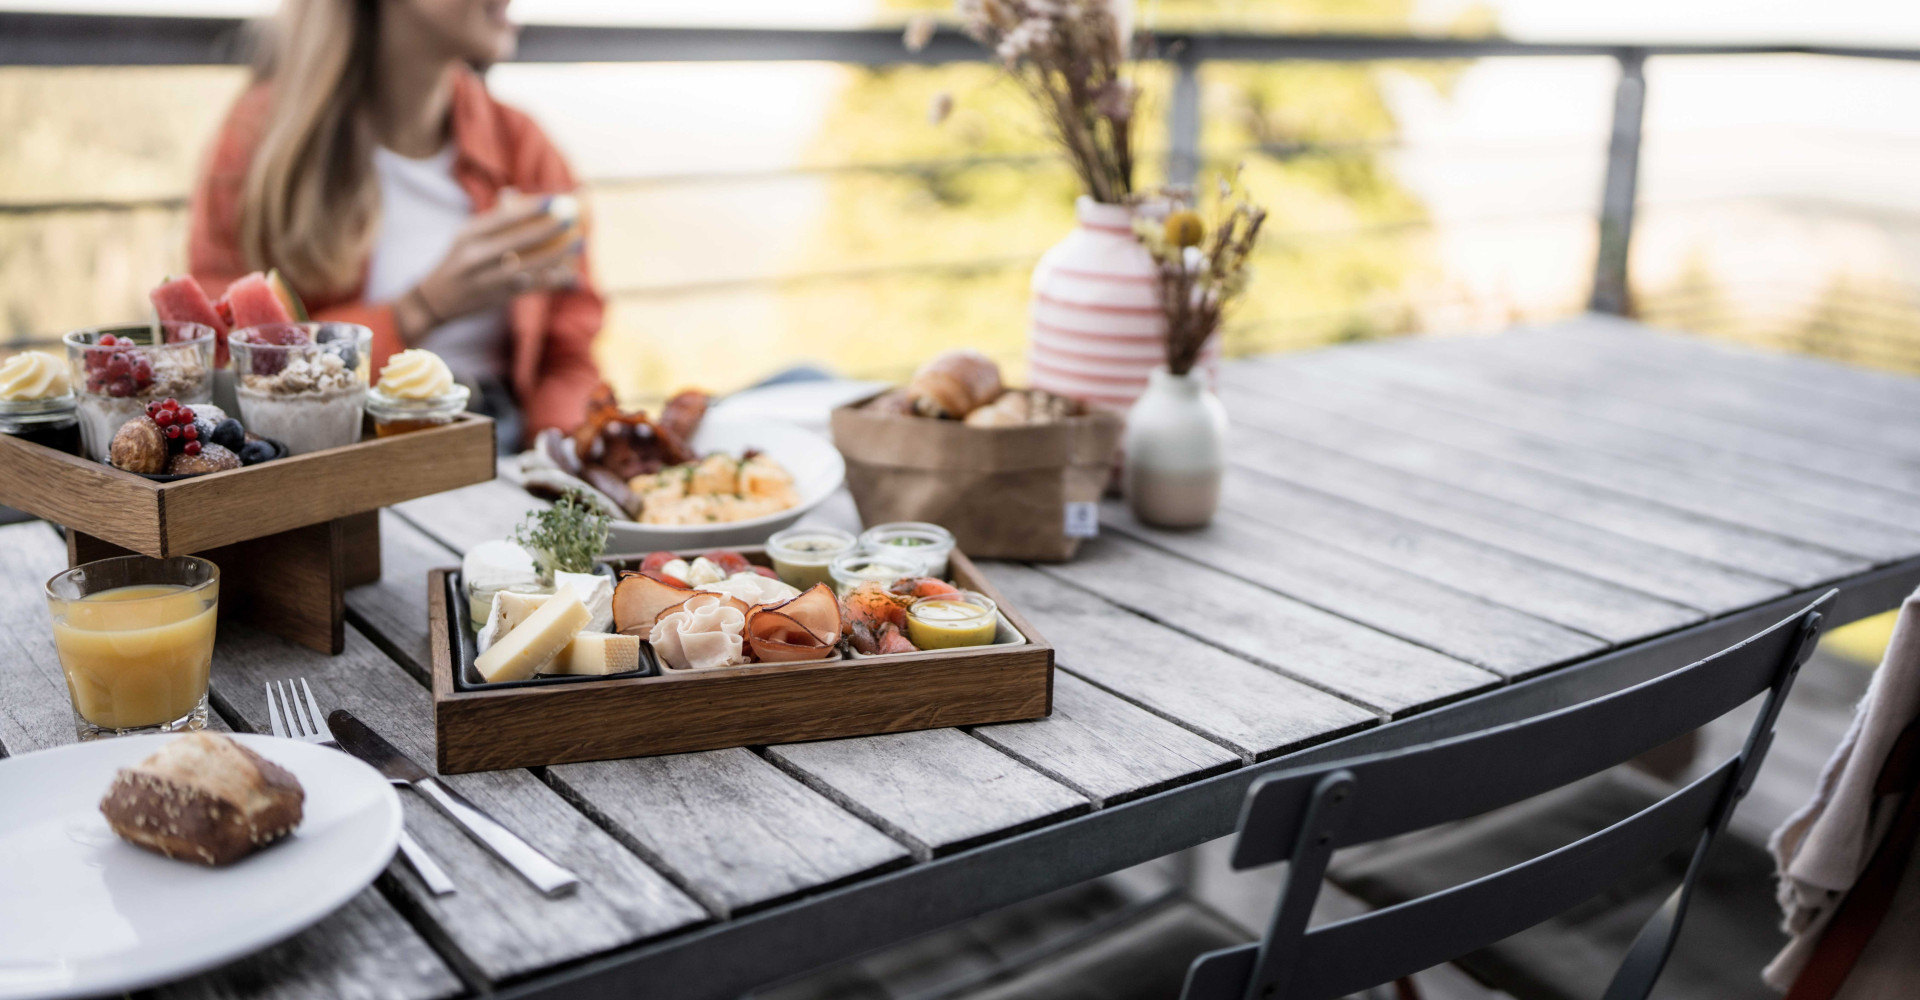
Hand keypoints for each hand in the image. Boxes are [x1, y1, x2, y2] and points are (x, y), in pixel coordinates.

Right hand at [397, 195, 581, 341]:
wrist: (436, 300)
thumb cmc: (458, 260)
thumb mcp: (467, 236)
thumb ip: (492, 219)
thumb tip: (513, 193)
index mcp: (468, 235)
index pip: (503, 217)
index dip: (531, 208)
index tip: (555, 199)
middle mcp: (474, 256)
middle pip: (517, 240)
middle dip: (548, 229)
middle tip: (571, 220)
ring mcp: (485, 279)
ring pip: (527, 266)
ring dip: (556, 257)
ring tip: (578, 245)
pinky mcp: (496, 298)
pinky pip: (530, 288)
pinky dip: (551, 281)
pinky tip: (570, 275)